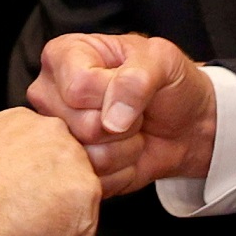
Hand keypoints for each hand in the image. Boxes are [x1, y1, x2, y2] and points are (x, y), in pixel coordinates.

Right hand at [0, 107, 100, 235]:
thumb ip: (14, 160)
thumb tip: (19, 182)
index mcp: (25, 121)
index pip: (45, 156)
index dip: (30, 185)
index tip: (11, 195)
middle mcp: (55, 131)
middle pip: (66, 176)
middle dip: (49, 200)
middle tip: (16, 211)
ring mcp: (75, 160)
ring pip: (76, 206)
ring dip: (55, 224)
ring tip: (20, 222)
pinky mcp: (87, 192)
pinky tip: (30, 235)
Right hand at [27, 33, 218, 196]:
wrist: (186, 124)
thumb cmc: (168, 83)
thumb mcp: (162, 60)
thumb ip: (136, 79)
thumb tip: (112, 120)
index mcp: (63, 55)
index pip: (78, 86)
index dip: (112, 94)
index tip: (130, 85)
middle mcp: (50, 94)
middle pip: (80, 125)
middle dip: (122, 125)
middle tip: (133, 112)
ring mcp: (57, 133)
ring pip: (87, 157)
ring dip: (124, 149)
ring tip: (131, 132)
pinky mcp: (71, 166)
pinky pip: (94, 180)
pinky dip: (122, 171)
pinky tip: (126, 152)